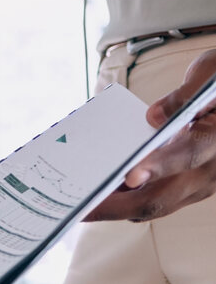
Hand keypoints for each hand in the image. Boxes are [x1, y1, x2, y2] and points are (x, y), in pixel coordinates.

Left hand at [87, 49, 215, 221]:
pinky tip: (98, 194)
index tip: (129, 175)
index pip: (189, 155)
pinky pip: (152, 200)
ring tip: (80, 204)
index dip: (158, 166)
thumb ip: (181, 97)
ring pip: (153, 205)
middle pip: (161, 197)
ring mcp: (197, 184)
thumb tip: (154, 117)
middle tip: (81, 206)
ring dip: (116, 207)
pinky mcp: (185, 188)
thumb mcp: (208, 76)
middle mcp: (209, 170)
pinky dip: (124, 200)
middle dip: (118, 205)